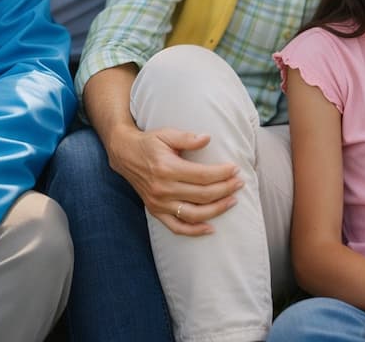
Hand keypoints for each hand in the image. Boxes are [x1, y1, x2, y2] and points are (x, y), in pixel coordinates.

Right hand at [105, 124, 241, 235]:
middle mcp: (163, 189)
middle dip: (225, 189)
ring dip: (216, 210)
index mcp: (167, 168)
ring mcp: (159, 203)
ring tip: (232, 201)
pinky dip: (194, 231)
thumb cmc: (149, 142)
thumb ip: (187, 137)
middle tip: (239, 183)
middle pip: (202, 195)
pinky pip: (177, 227)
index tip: (235, 169)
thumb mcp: (166, 134)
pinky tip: (210, 228)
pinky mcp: (155, 211)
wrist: (124, 154)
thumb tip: (207, 138)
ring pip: (193, 214)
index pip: (202, 176)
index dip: (222, 174)